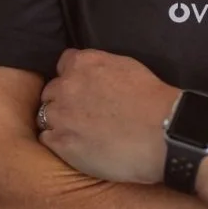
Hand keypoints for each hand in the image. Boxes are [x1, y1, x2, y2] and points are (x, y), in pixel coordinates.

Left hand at [37, 48, 178, 184]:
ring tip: (81, 132)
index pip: (64, 63)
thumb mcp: (126, 66)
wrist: (161, 133)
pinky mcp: (61, 143)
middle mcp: (66, 85)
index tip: (83, 88)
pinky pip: (47, 138)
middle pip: (52, 91)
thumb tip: (94, 73)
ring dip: (59, 121)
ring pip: (46, 115)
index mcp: (83, 63)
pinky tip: (79, 145)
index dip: (73, 76)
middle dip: (64, 100)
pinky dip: (59, 141)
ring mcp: (60, 115)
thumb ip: (101, 66)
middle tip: (83, 113)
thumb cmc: (152, 100)